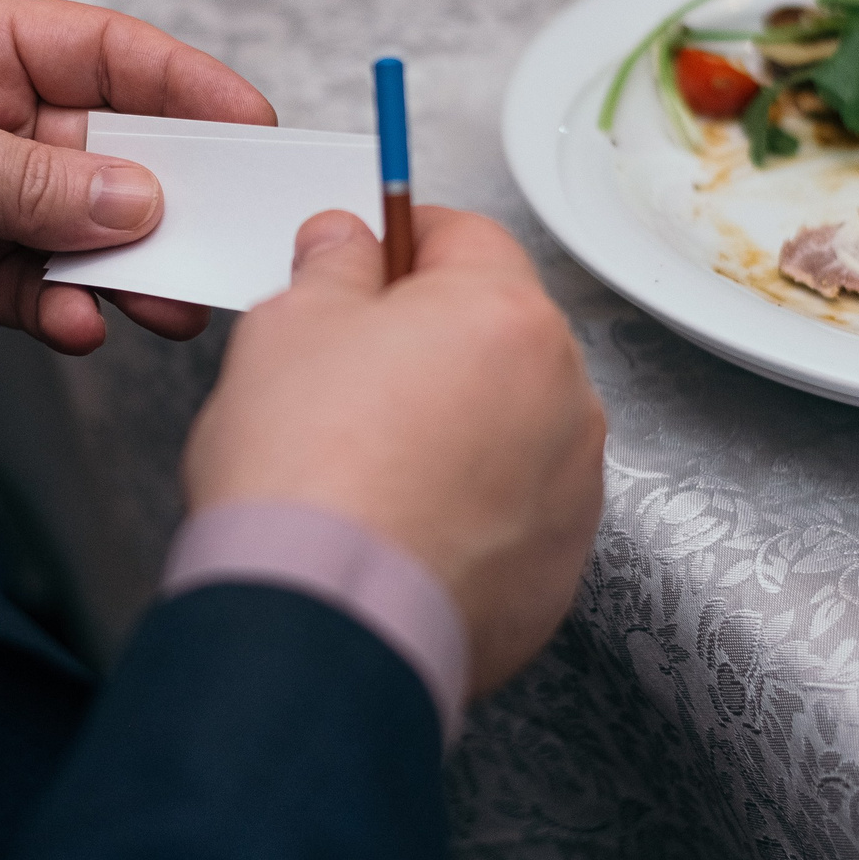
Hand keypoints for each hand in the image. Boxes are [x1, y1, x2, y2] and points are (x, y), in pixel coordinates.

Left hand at [0, 0, 274, 360]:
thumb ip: (31, 182)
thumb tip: (139, 202)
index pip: (114, 56)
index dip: (190, 88)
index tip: (254, 128)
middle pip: (121, 152)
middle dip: (175, 198)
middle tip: (228, 239)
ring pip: (95, 231)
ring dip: (133, 269)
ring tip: (166, 306)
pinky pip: (47, 288)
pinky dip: (68, 310)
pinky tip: (71, 325)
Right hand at [182, 207, 606, 697]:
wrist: (321, 624)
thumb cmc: (304, 480)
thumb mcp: (287, 327)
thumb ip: (333, 267)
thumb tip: (347, 246)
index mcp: (505, 315)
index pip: (463, 234)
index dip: (400, 241)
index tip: (365, 261)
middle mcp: (563, 396)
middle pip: (496, 332)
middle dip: (430, 342)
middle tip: (347, 375)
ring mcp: (571, 488)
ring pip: (511, 424)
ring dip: (456, 427)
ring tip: (369, 465)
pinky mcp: (557, 569)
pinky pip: (513, 511)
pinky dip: (467, 510)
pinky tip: (398, 526)